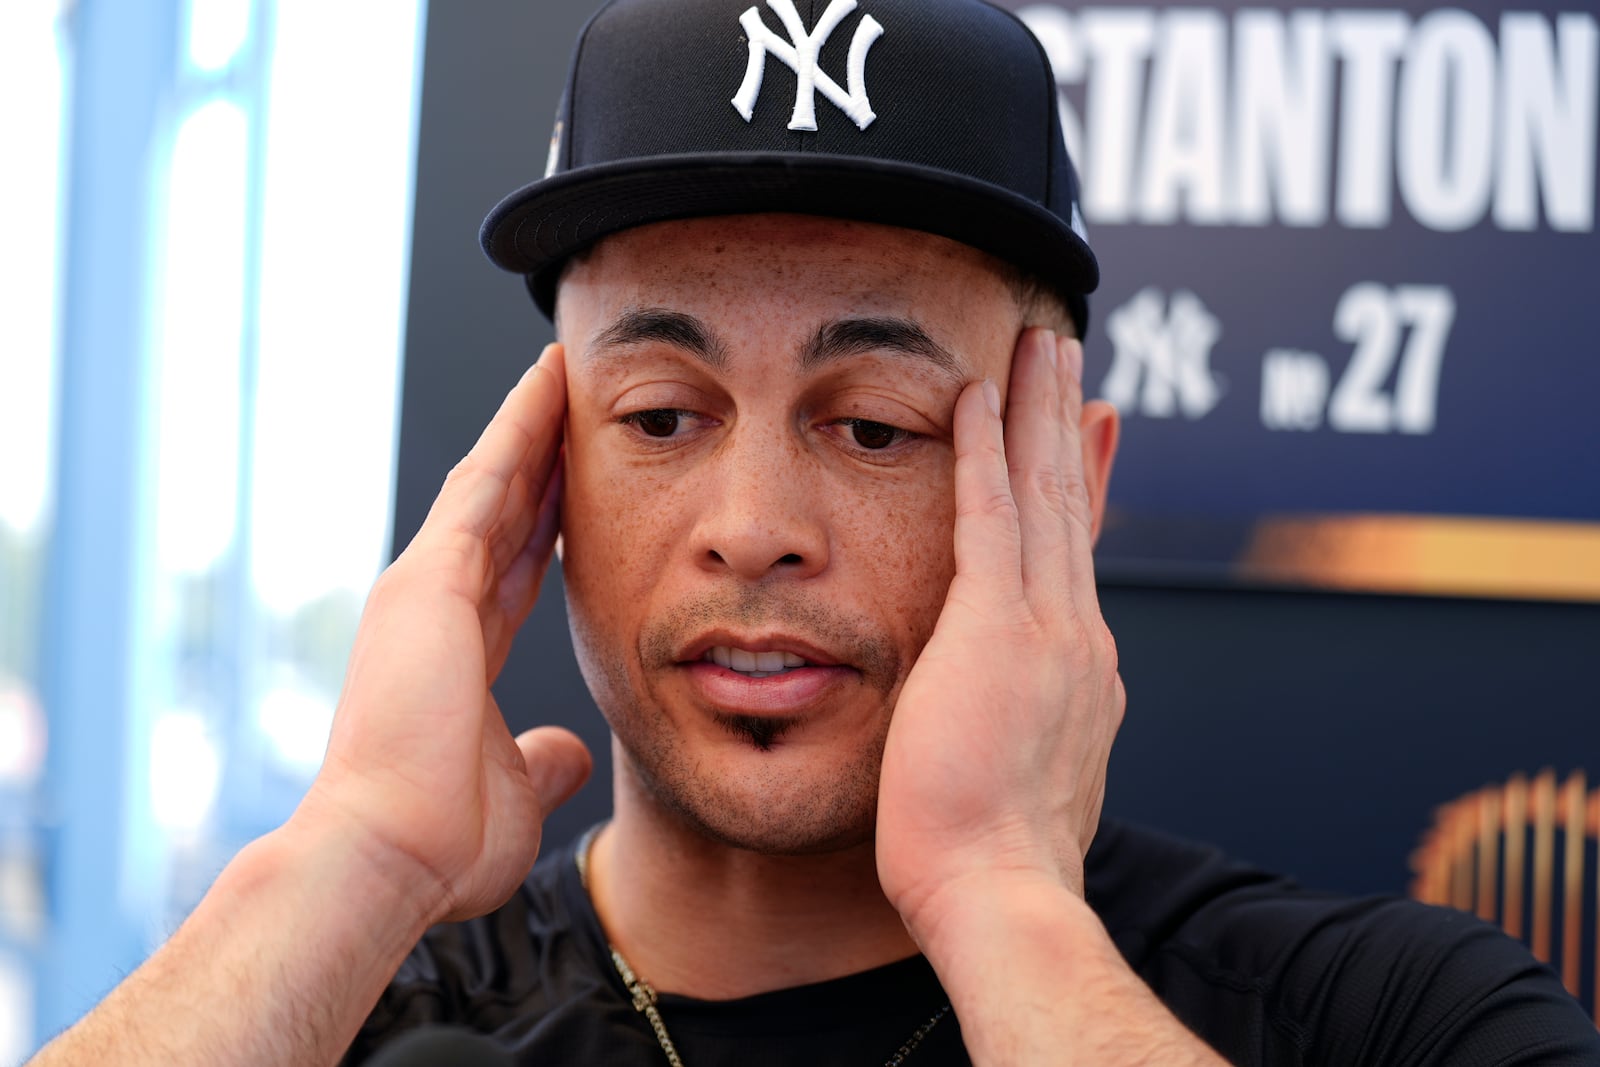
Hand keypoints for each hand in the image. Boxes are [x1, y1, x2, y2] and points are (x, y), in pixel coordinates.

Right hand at [297, 342, 591, 924]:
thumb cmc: (442, 841)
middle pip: (500, 512)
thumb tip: (574, 754)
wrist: (389, 854)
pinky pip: (483, 484)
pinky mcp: (426, 579)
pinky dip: (516, 432)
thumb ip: (544, 761)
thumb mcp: (517, 791)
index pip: (515, 567)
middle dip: (538, 457)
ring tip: (563, 372)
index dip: (548, 520)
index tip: (580, 482)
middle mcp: (433, 610)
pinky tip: (545, 389)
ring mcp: (424, 589)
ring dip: (528, 426)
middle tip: (573, 400)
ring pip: (489, 483)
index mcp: (455, 653)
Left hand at [876, 327, 1121, 932]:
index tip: (1088, 432)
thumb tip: (1027, 723)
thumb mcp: (1031, 779)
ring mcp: (1046, 628)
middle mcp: (1078, 635)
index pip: (1078, 555)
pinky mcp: (995, 629)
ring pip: (1045, 491)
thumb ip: (1034, 731)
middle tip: (1067, 354)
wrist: (1004, 895)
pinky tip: (978, 394)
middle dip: (1068, 423)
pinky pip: (991, 516)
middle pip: (1073, 504)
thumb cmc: (993, 859)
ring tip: (1041, 342)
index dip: (1084, 485)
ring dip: (1038, 409)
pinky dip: (987, 450)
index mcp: (1080, 670)